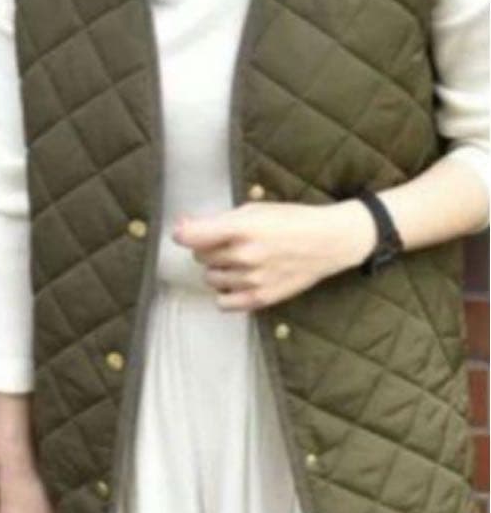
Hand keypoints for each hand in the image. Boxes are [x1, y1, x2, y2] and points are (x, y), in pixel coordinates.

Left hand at [172, 199, 376, 310]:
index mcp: (243, 228)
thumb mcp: (257, 209)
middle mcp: (244, 256)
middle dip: (209, 248)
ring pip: (210, 279)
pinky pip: (223, 303)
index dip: (183, 233)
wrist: (329, 242)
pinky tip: (238, 282)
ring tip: (239, 261)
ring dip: (218, 269)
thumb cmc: (292, 220)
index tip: (185, 231)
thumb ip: (221, 220)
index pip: (191, 236)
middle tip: (229, 242)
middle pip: (200, 257)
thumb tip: (184, 228)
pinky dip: (226, 293)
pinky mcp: (260, 299)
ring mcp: (252, 280)